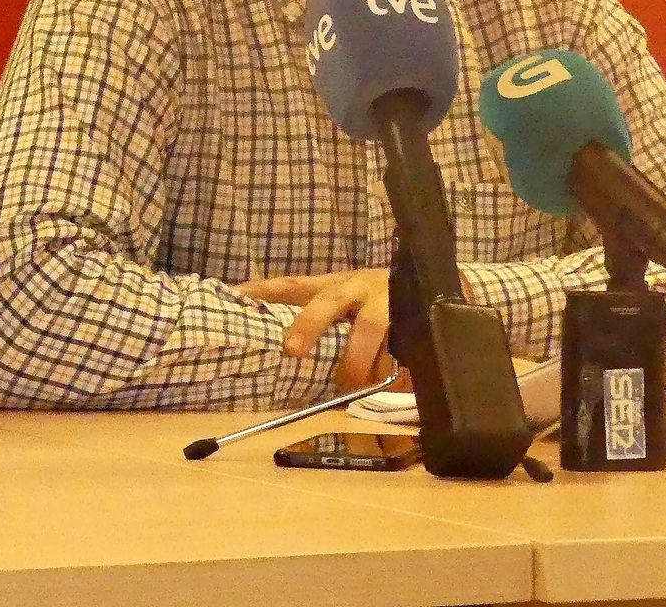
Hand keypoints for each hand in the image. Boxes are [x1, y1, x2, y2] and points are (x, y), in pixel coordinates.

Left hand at [237, 268, 401, 392]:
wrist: (431, 286)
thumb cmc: (376, 302)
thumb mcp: (344, 304)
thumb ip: (320, 323)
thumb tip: (286, 354)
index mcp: (332, 285)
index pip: (291, 284)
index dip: (263, 289)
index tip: (234, 295)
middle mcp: (354, 288)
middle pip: (327, 302)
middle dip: (310, 325)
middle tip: (292, 350)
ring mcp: (384, 300)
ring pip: (367, 327)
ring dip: (358, 359)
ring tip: (352, 381)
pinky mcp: (412, 315)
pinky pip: (400, 344)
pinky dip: (393, 368)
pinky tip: (391, 381)